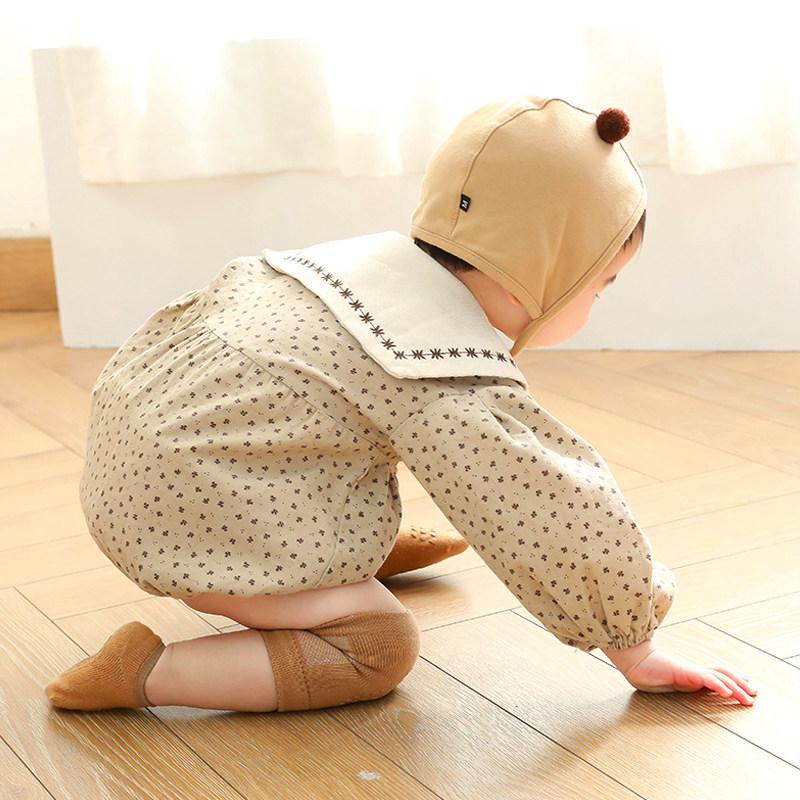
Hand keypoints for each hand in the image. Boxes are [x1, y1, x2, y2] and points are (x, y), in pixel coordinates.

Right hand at [602, 640, 757, 705]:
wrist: (633, 661)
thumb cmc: (647, 672)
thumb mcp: (668, 683)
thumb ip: (680, 686)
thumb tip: (685, 690)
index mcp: (690, 674)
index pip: (717, 674)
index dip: (733, 680)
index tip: (746, 687)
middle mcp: (693, 670)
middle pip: (722, 673)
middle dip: (740, 684)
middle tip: (754, 694)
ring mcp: (689, 670)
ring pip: (718, 676)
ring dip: (736, 687)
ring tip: (748, 697)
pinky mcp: (683, 671)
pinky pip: (704, 678)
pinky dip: (717, 684)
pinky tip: (726, 691)